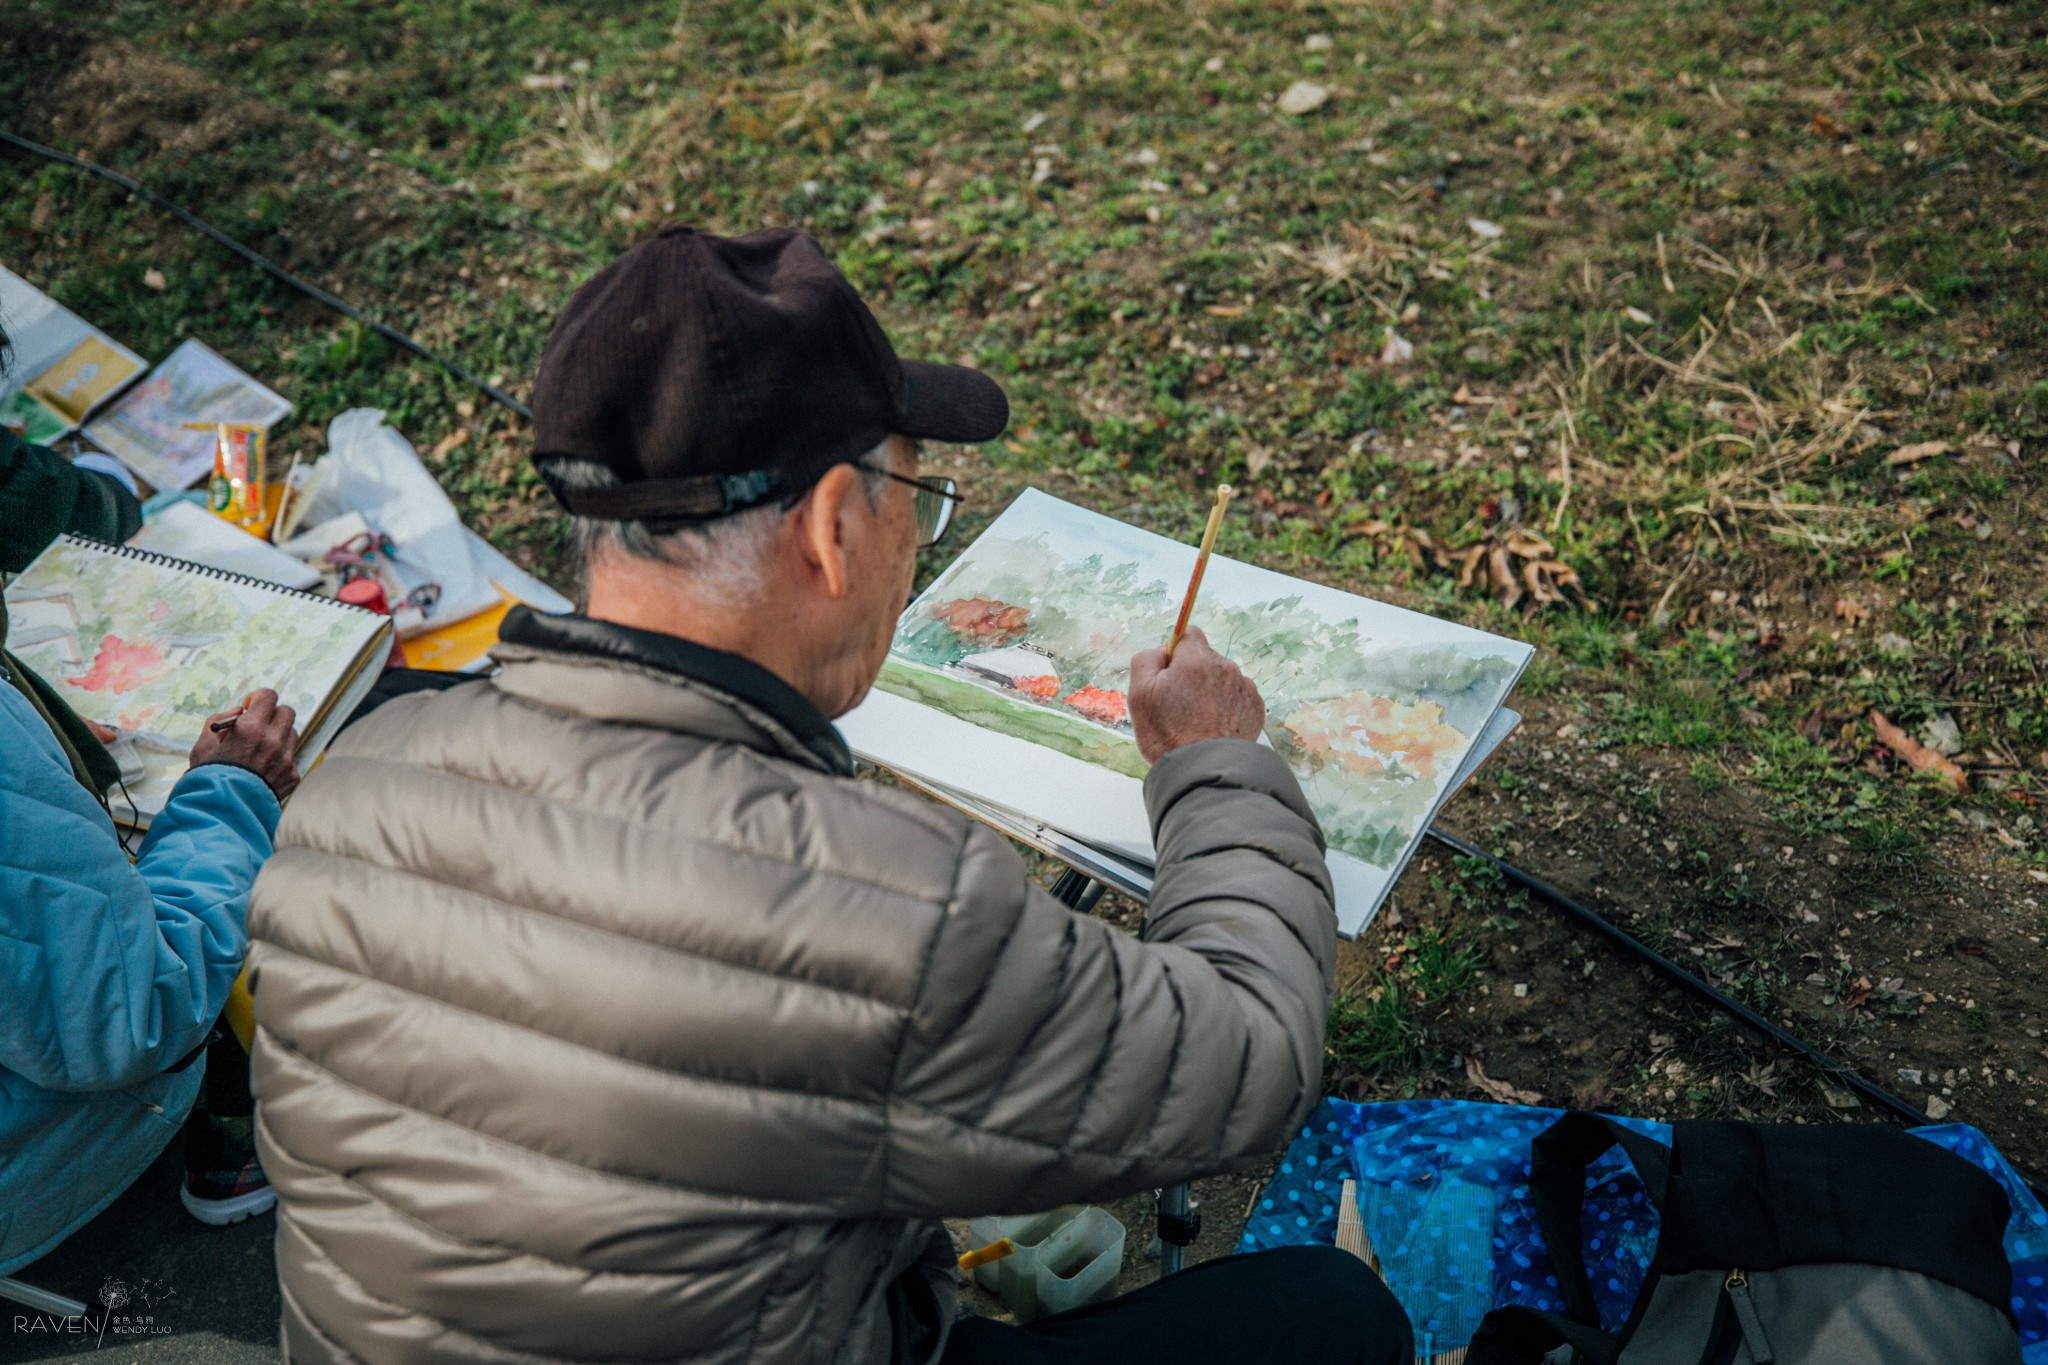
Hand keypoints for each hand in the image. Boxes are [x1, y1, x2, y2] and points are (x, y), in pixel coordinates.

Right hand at [188, 689, 300, 800]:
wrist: (221, 812)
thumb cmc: (208, 777)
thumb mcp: (203, 744)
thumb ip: (220, 720)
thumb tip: (239, 710)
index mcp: (251, 728)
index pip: (269, 696)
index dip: (259, 697)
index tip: (250, 705)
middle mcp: (273, 741)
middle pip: (286, 712)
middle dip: (272, 714)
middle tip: (258, 725)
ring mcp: (286, 759)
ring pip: (292, 734)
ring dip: (278, 735)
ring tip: (259, 749)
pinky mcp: (292, 775)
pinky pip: (292, 757)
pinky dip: (280, 758)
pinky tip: (263, 769)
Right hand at [1128, 626, 1267, 763]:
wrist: (1205, 771)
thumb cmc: (1168, 736)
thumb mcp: (1139, 695)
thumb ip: (1146, 660)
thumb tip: (1160, 651)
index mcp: (1195, 660)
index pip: (1188, 634)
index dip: (1175, 651)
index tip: (1168, 672)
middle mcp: (1225, 668)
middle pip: (1205, 659)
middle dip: (1191, 675)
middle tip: (1178, 706)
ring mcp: (1244, 688)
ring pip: (1221, 679)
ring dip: (1210, 692)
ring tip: (1197, 722)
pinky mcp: (1256, 708)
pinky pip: (1237, 698)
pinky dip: (1226, 708)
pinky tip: (1214, 728)